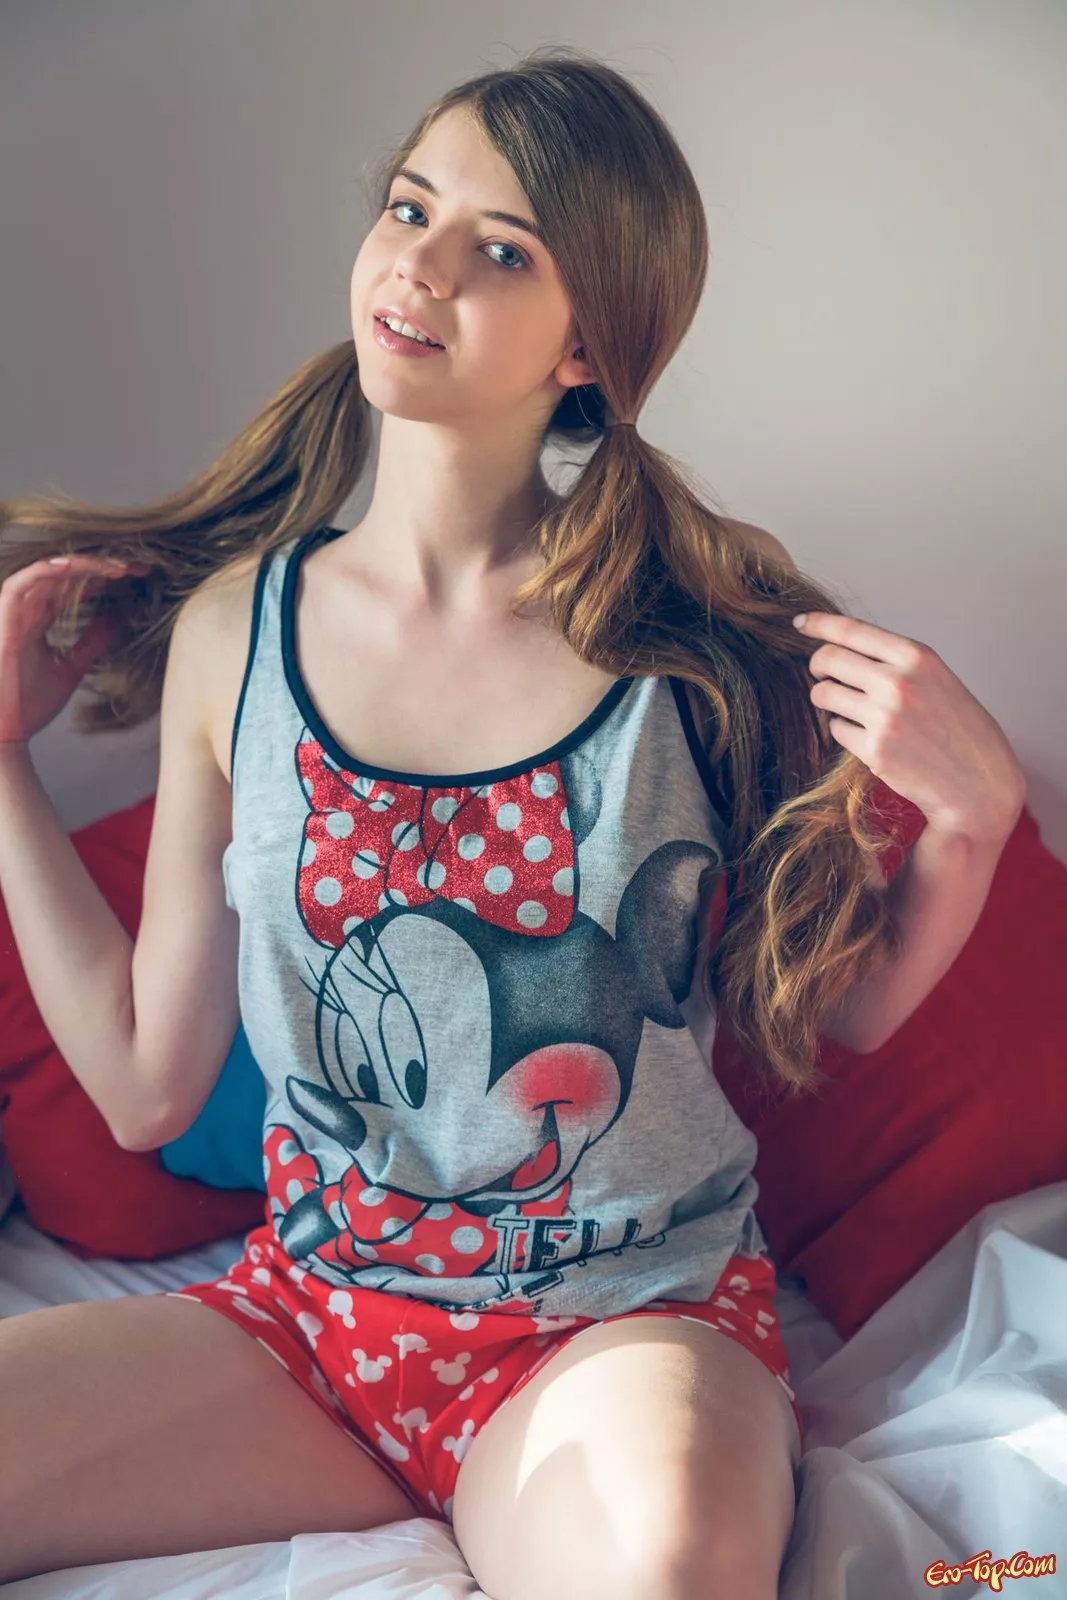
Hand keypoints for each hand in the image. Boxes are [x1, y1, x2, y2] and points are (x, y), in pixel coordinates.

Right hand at [0, 553, 151, 745]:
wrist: (4, 735)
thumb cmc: (29, 705)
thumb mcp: (71, 666)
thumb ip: (92, 641)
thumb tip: (120, 618)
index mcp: (37, 621)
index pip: (71, 588)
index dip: (102, 577)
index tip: (136, 576)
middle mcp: (24, 612)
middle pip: (62, 577)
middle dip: (99, 566)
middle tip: (136, 567)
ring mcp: (11, 616)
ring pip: (45, 574)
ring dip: (80, 565)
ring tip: (115, 567)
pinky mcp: (2, 623)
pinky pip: (18, 587)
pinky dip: (44, 573)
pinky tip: (73, 568)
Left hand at [793, 611, 1026, 843]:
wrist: (978, 781)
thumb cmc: (958, 727)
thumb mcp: (936, 678)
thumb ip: (895, 661)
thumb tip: (843, 648)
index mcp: (916, 657)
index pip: (852, 631)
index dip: (818, 624)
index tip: (800, 624)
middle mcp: (898, 683)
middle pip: (827, 659)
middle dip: (817, 666)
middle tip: (822, 674)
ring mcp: (884, 718)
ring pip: (824, 694)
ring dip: (825, 698)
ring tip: (845, 706)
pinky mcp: (874, 751)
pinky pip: (836, 729)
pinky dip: (843, 730)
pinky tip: (867, 736)